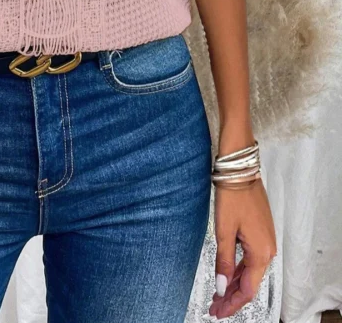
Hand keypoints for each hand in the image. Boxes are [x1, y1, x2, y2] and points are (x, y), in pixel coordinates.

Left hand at [209, 178, 276, 318]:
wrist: (240, 171)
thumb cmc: (233, 197)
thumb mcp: (224, 231)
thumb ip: (223, 261)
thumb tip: (221, 287)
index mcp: (261, 253)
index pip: (247, 289)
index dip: (231, 303)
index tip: (217, 312)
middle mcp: (267, 250)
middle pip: (249, 283)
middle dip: (231, 297)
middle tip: (214, 308)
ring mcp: (265, 241)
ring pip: (249, 271)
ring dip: (234, 284)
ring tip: (218, 296)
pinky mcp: (260, 233)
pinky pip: (250, 259)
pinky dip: (238, 269)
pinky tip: (227, 275)